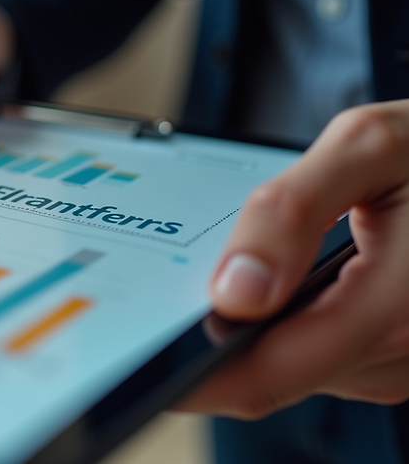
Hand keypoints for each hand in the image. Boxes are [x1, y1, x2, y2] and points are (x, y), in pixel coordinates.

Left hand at [182, 100, 408, 418]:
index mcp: (396, 309)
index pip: (268, 374)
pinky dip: (284, 322)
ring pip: (291, 367)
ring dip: (252, 331)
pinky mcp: (392, 351)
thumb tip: (236, 290)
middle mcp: (401, 351)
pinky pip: (316, 352)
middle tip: (168, 295)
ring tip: (234, 274)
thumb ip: (294, 211)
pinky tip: (276, 282)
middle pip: (271, 375)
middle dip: (216, 340)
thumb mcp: (368, 149)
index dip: (195, 376)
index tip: (141, 356)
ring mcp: (398, 358)